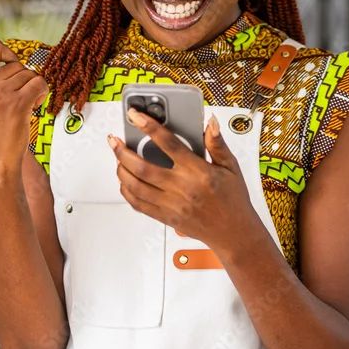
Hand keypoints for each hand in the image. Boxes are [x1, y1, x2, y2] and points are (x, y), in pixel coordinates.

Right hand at [0, 34, 48, 183]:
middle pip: (17, 64)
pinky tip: (31, 110)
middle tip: (15, 103)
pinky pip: (39, 84)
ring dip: (32, 90)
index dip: (8, 56)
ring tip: (21, 110)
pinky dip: (41, 96)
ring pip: (30, 75)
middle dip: (23, 81)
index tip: (11, 74)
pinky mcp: (16, 104)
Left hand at [108, 108, 256, 250]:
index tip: (135, 116)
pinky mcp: (166, 218)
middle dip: (122, 151)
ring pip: (135, 186)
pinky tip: (125, 181)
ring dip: (121, 170)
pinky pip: (139, 204)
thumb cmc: (232, 199)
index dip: (148, 126)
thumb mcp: (230, 167)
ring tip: (117, 158)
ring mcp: (171, 204)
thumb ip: (216, 144)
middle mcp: (181, 187)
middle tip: (114, 140)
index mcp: (197, 171)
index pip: (167, 143)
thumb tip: (210, 123)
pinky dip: (127, 191)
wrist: (234, 233)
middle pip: (142, 167)